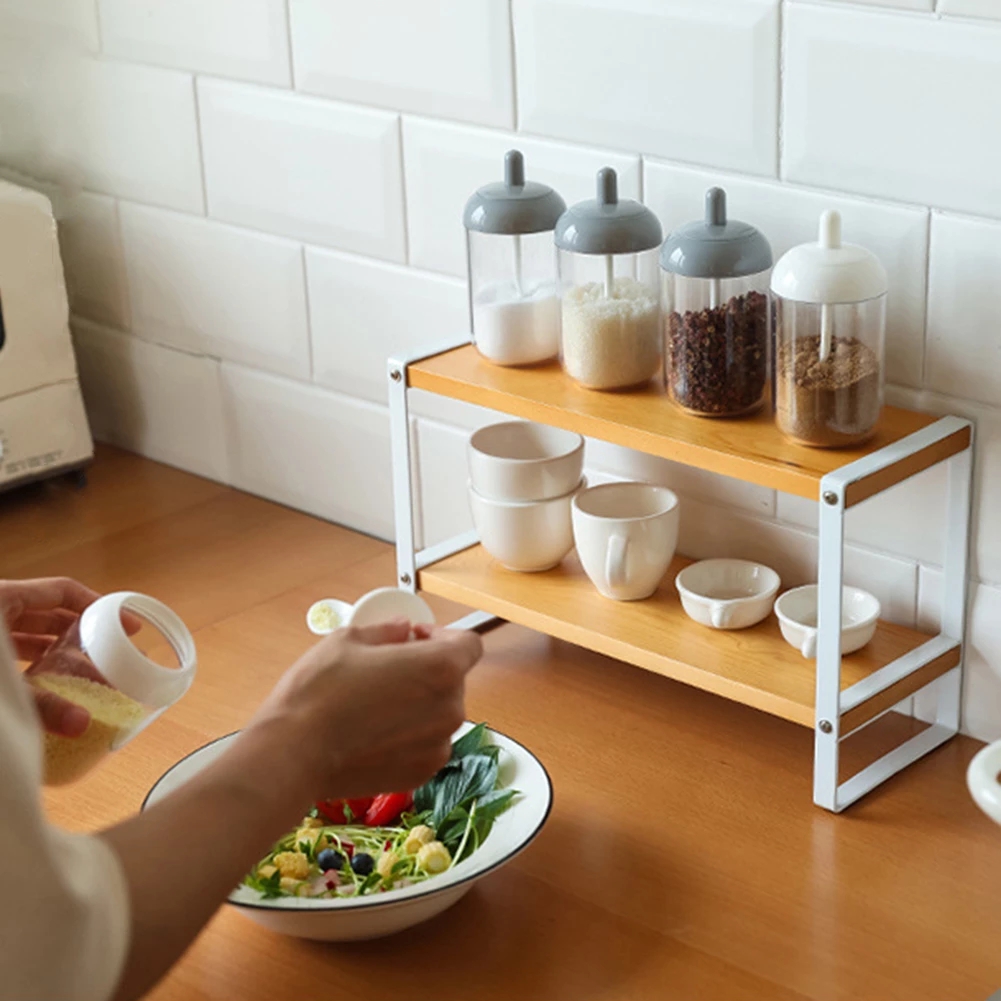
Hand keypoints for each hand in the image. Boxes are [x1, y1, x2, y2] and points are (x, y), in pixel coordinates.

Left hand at [0, 577, 136, 737]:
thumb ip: (40, 704)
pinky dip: (31, 664)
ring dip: (56, 653)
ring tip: (86, 675)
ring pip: (28, 635)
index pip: (63, 590)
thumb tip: (83, 724)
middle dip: (82, 636)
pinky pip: (10, 652)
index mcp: (2, 598)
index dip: (99, 605)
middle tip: (113, 655)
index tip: (129, 626)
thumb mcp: (4, 685)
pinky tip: (47, 687)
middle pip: (48, 615)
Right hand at [249, 619, 482, 798]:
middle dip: (427, 670)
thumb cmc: (319, 693)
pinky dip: (409, 735)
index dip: (444, 636)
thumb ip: (387, 632)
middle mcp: (450, 708)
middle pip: (452, 679)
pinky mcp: (422, 773)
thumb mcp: (349, 641)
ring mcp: (438, 744)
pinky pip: (426, 743)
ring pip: (439, 712)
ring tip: (376, 704)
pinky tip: (374, 732)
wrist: (294, 754)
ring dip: (419, 704)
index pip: (469, 644)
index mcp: (440, 668)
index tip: (417, 638)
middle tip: (388, 669)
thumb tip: (403, 629)